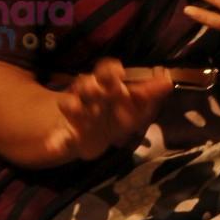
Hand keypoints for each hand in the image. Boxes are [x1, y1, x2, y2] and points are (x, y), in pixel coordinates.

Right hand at [45, 57, 171, 162]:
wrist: (91, 134)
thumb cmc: (117, 113)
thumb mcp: (136, 105)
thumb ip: (151, 93)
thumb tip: (168, 80)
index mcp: (107, 87)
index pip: (107, 72)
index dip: (111, 71)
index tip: (119, 73)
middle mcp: (89, 97)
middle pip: (87, 85)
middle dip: (90, 85)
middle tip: (95, 88)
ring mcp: (76, 115)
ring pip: (71, 105)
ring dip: (71, 105)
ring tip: (70, 107)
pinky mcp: (66, 135)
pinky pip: (57, 138)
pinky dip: (54, 142)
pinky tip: (51, 147)